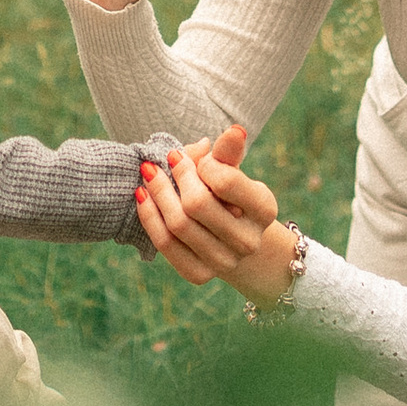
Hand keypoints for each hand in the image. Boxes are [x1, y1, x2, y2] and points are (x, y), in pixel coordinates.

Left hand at [135, 136, 295, 305]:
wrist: (230, 237)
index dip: (203, 164)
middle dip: (176, 176)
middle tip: (165, 159)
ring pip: (178, 225)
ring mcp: (225, 262)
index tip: (195, 156)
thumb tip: (234, 130)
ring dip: (157, 193)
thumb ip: (229, 152)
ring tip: (149, 173)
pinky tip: (142, 196)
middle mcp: (249, 241)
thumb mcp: (232, 170)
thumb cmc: (228, 193)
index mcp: (264, 209)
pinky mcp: (199, 275)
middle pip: (197, 204)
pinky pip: (166, 245)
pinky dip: (149, 217)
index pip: (225, 181)